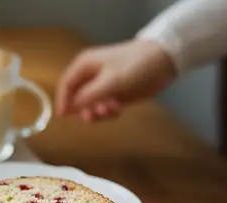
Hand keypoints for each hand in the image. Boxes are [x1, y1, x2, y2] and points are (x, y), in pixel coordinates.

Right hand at [55, 39, 176, 121]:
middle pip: (77, 97)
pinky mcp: (114, 94)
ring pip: (90, 105)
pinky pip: (102, 108)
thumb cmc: (134, 66)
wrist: (163, 61)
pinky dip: (107, 112)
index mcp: (84, 66)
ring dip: (97, 111)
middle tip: (93, 116)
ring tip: (111, 110)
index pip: (66, 84)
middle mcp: (90, 75)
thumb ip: (89, 96)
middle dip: (84, 109)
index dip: (63, 101)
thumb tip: (70, 109)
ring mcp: (102, 86)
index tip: (64, 116)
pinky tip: (118, 110)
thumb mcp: (110, 82)